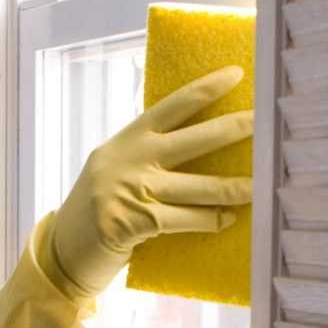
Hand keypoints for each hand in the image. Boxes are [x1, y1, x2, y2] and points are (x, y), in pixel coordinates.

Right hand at [45, 67, 252, 299]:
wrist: (62, 253)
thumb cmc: (98, 211)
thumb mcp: (115, 170)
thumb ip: (147, 156)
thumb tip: (200, 146)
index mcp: (127, 139)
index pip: (172, 106)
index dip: (205, 89)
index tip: (235, 74)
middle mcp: (129, 158)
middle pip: (194, 139)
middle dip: (234, 128)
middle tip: (265, 122)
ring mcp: (131, 189)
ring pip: (198, 186)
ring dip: (235, 187)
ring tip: (261, 185)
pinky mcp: (134, 221)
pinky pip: (186, 219)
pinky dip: (210, 220)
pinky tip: (227, 219)